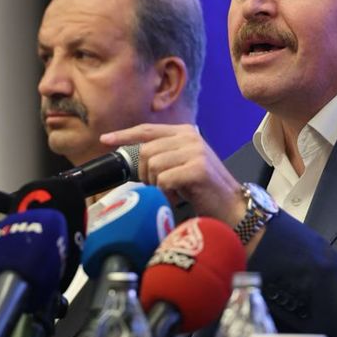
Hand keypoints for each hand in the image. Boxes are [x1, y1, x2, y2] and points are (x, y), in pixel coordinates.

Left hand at [101, 124, 246, 226]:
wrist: (231, 206)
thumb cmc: (203, 188)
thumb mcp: (181, 164)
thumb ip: (162, 154)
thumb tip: (134, 156)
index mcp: (184, 132)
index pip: (147, 130)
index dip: (124, 134)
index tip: (105, 140)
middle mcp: (190, 137)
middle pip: (146, 150)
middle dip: (144, 172)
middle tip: (156, 186)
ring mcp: (195, 151)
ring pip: (153, 165)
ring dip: (156, 184)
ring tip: (171, 191)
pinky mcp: (198, 168)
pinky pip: (164, 179)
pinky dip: (166, 192)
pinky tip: (178, 196)